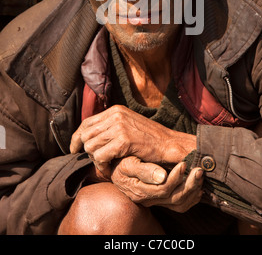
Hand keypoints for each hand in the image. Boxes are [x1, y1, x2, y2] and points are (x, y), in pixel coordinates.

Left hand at [70, 105, 195, 176]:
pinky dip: (102, 167)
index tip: (74, 149)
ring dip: (95, 160)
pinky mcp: (123, 141)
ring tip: (105, 166)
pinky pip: (100, 157)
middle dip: (86, 151)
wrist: (169, 144)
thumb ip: (111, 125)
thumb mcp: (128, 124)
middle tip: (95, 161)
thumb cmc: (149, 139)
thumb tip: (89, 135)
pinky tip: (110, 170)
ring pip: (90, 147)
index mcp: (115, 110)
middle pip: (85, 135)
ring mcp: (119, 127)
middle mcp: (115, 115)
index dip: (77, 137)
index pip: (86, 122)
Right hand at [111, 156, 203, 211]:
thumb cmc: (121, 163)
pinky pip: (180, 205)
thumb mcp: (128, 163)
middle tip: (198, 169)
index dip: (176, 177)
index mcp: (140, 191)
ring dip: (193, 190)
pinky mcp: (161, 199)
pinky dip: (192, 197)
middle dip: (190, 184)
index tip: (184, 163)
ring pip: (180, 204)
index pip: (164, 189)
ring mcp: (155, 201)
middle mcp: (149, 200)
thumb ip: (144, 170)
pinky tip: (197, 187)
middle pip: (175, 198)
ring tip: (199, 175)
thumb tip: (162, 176)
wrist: (114, 169)